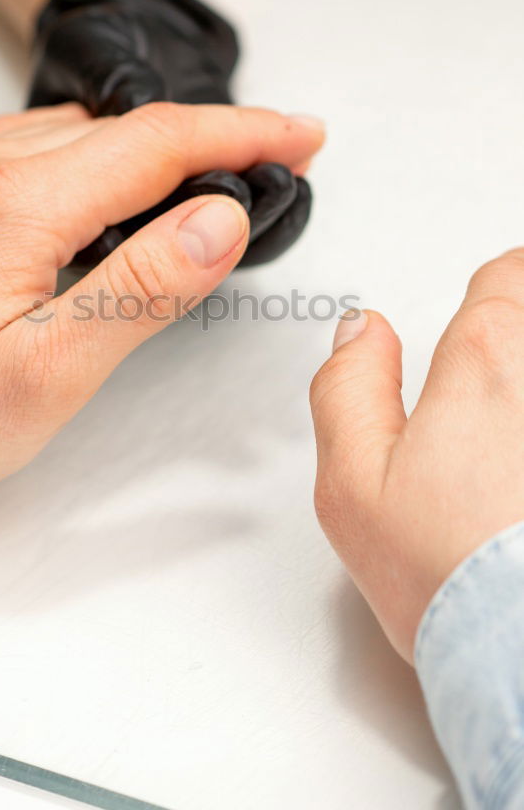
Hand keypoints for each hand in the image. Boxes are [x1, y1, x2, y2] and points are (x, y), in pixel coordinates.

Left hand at [28, 0, 323, 267]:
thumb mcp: (41, 367)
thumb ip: (137, 290)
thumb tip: (220, 222)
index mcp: (11, 204)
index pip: (158, 144)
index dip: (242, 137)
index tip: (300, 139)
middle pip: (118, 130)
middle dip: (208, 139)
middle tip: (274, 155)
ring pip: (68, 131)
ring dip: (143, 147)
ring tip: (201, 175)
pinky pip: (24, 147)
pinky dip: (80, 156)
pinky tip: (95, 187)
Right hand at [310, 249, 523, 662]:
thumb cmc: (453, 579)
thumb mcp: (351, 483)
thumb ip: (347, 386)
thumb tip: (362, 332)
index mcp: (487, 362)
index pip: (507, 274)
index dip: (494, 288)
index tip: (485, 316)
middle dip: (522, 325)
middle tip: (501, 377)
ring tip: (507, 435)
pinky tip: (518, 472)